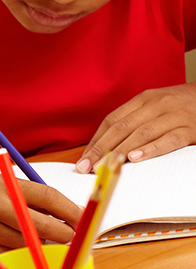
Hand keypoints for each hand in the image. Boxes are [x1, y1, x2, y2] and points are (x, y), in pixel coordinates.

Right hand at [0, 175, 79, 248]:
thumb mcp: (3, 185)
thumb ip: (34, 197)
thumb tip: (73, 214)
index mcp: (2, 185)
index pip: (47, 196)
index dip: (71, 210)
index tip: (84, 219)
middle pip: (42, 226)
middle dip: (64, 234)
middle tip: (72, 236)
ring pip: (30, 245)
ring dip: (41, 244)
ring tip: (35, 236)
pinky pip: (14, 257)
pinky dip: (21, 254)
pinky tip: (15, 244)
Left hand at [77, 82, 195, 172]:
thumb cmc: (180, 105)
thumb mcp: (155, 106)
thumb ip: (134, 120)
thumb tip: (106, 146)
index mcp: (142, 100)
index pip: (112, 121)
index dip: (96, 141)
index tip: (83, 159)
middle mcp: (155, 105)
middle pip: (121, 128)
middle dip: (101, 149)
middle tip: (87, 168)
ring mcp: (174, 116)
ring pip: (141, 133)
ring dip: (120, 151)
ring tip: (105, 166)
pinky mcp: (191, 129)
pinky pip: (169, 140)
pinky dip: (151, 149)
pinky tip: (136, 158)